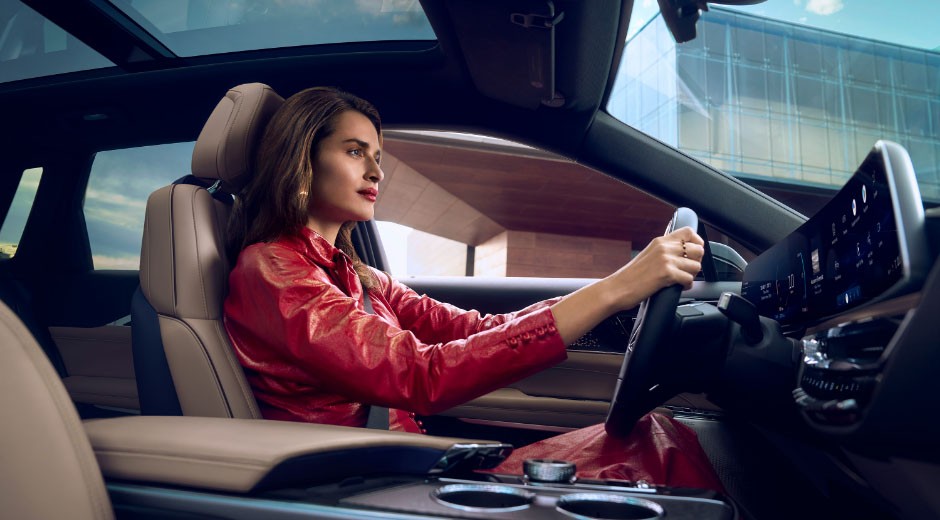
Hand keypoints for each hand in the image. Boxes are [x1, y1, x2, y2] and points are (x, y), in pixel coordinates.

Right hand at [549, 226, 703, 344]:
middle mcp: (664, 247)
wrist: (617, 288)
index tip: (693, 254)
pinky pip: (689, 279)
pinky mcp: (666, 274)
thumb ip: (664, 251)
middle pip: (698, 249)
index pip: (689, 232)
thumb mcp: (648, 256)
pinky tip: (678, 287)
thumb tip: (683, 254)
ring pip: (696, 266)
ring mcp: (665, 260)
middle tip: (687, 270)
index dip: (697, 243)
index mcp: (660, 241)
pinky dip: (686, 286)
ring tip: (681, 280)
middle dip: (696, 262)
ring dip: (692, 275)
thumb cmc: (630, 277)